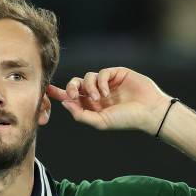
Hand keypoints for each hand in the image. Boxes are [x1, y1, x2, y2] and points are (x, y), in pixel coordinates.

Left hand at [46, 67, 173, 134]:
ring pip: (87, 77)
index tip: (46, 89)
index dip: (58, 92)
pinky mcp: (116, 73)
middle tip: (73, 95)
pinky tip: (106, 92)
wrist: (148, 111)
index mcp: (91, 106)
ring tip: (98, 98)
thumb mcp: (100, 122)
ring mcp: (106, 83)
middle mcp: (96, 93)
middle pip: (75, 84)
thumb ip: (81, 115)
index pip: (71, 97)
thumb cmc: (126, 120)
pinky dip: (101, 82)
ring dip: (89, 87)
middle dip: (71, 87)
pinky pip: (102, 72)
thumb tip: (65, 103)